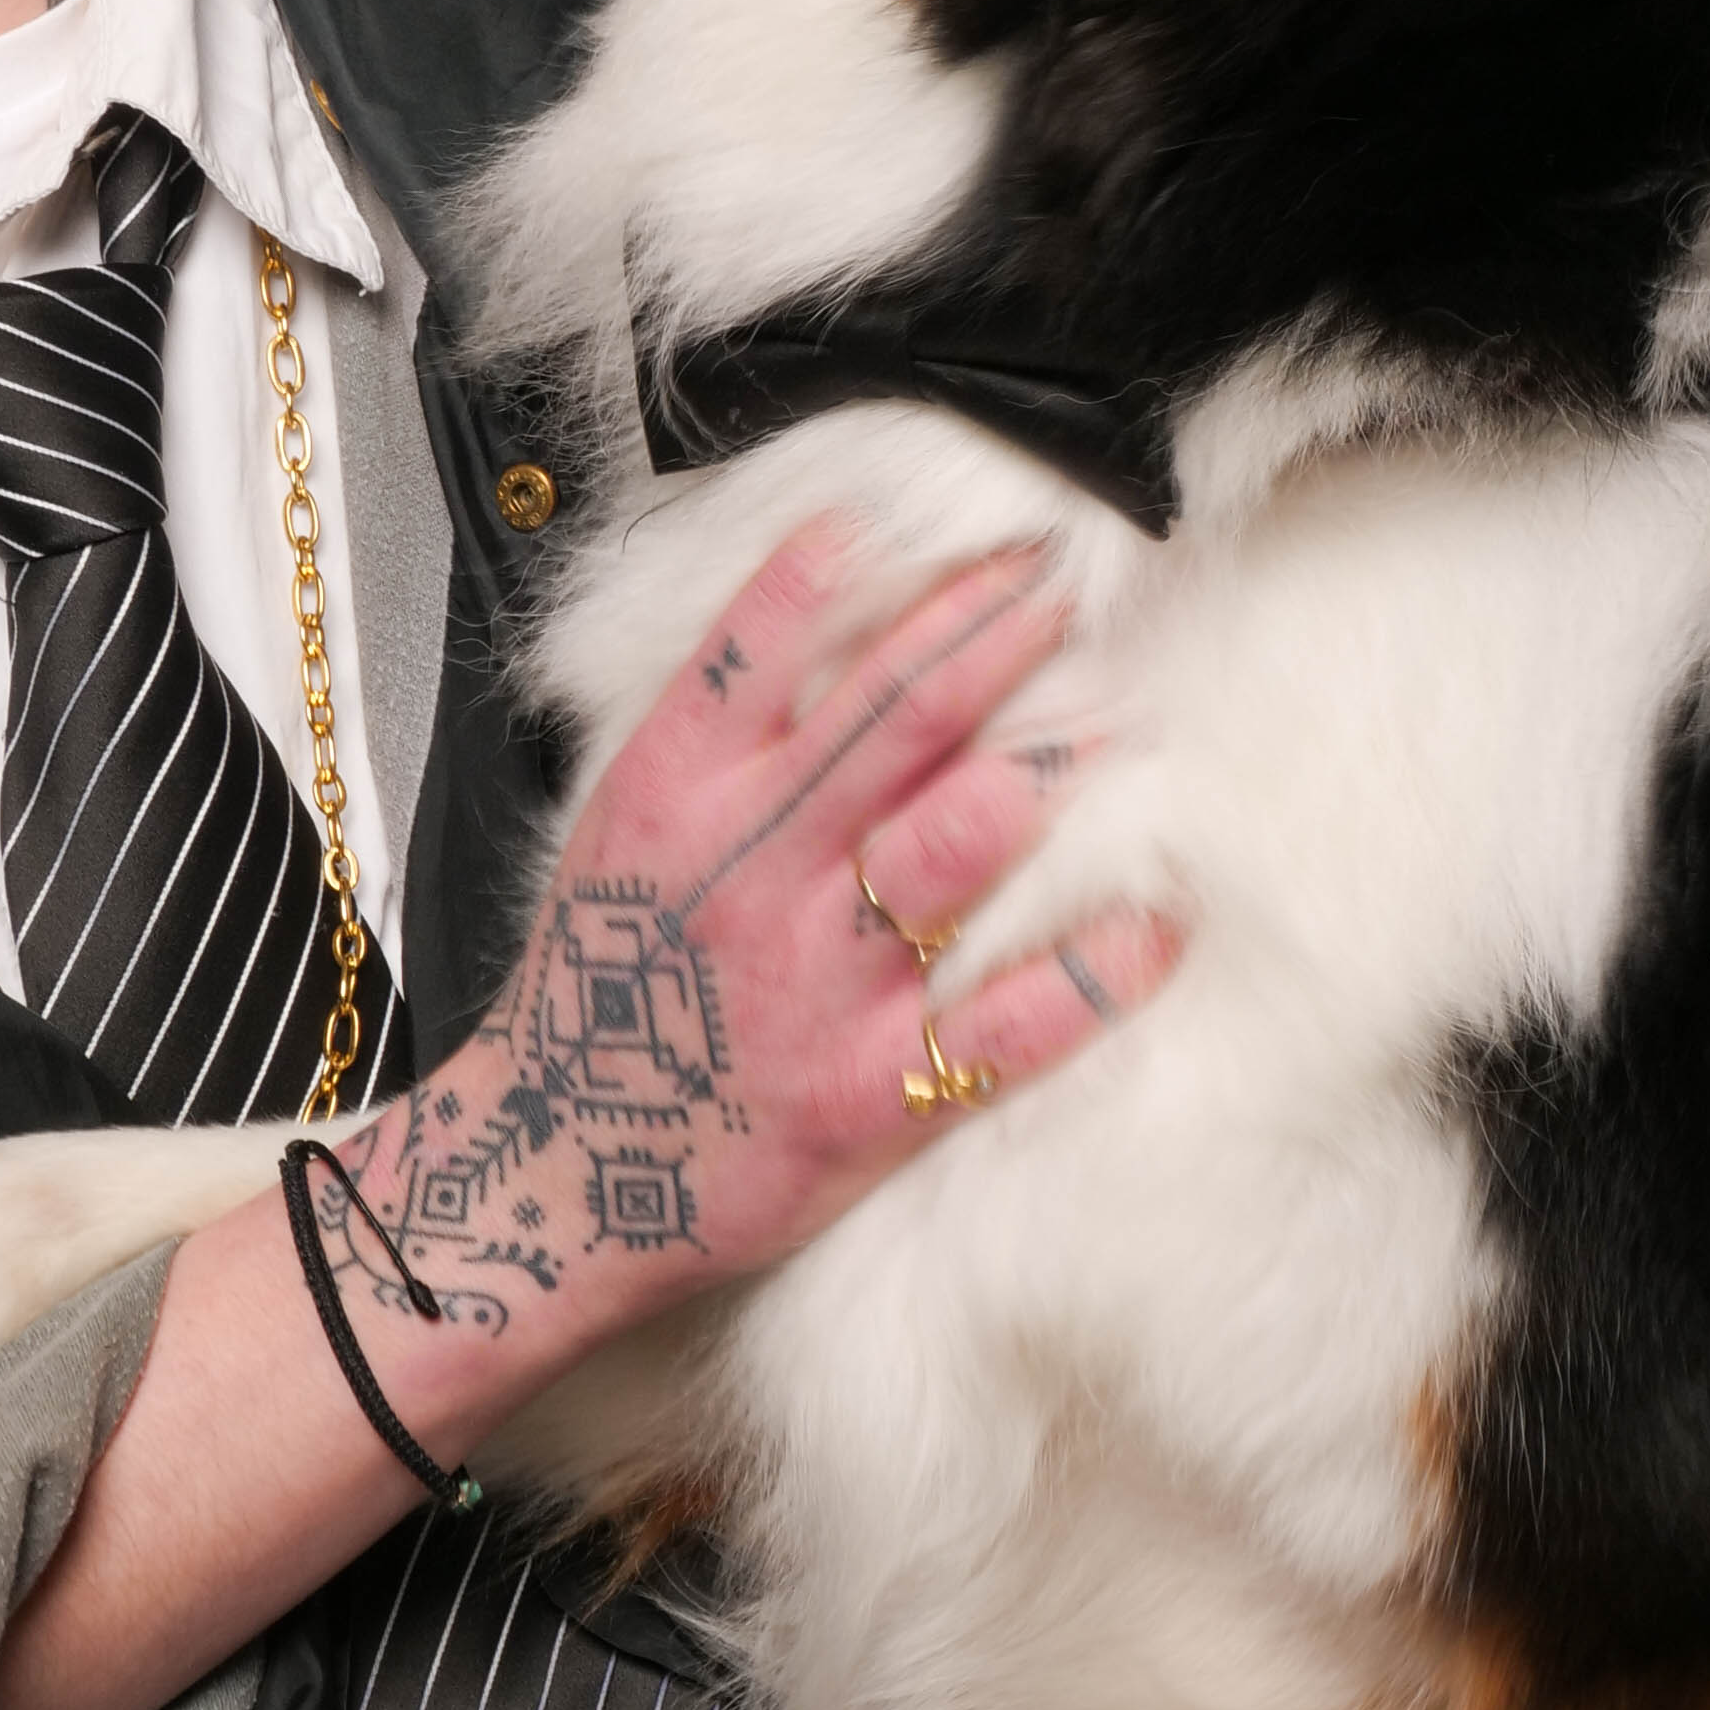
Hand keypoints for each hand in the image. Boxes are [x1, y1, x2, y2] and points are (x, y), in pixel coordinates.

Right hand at [333, 516, 1175, 1343]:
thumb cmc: (602, 990)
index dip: (873, 578)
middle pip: (891, 721)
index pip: (768, 649)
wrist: (553, 1175)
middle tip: (1065, 582)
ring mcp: (818, 984)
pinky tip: (1156, 925)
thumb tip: (840, 608)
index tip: (956, 534)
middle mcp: (751, 873)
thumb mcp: (628, 827)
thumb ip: (721, 725)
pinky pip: (1005, 1025)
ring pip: (949, 846)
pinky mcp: (871, 1095)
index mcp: (678, 795)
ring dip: (1042, 773)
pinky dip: (1091, 973)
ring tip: (1116, 721)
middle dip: (990, 635)